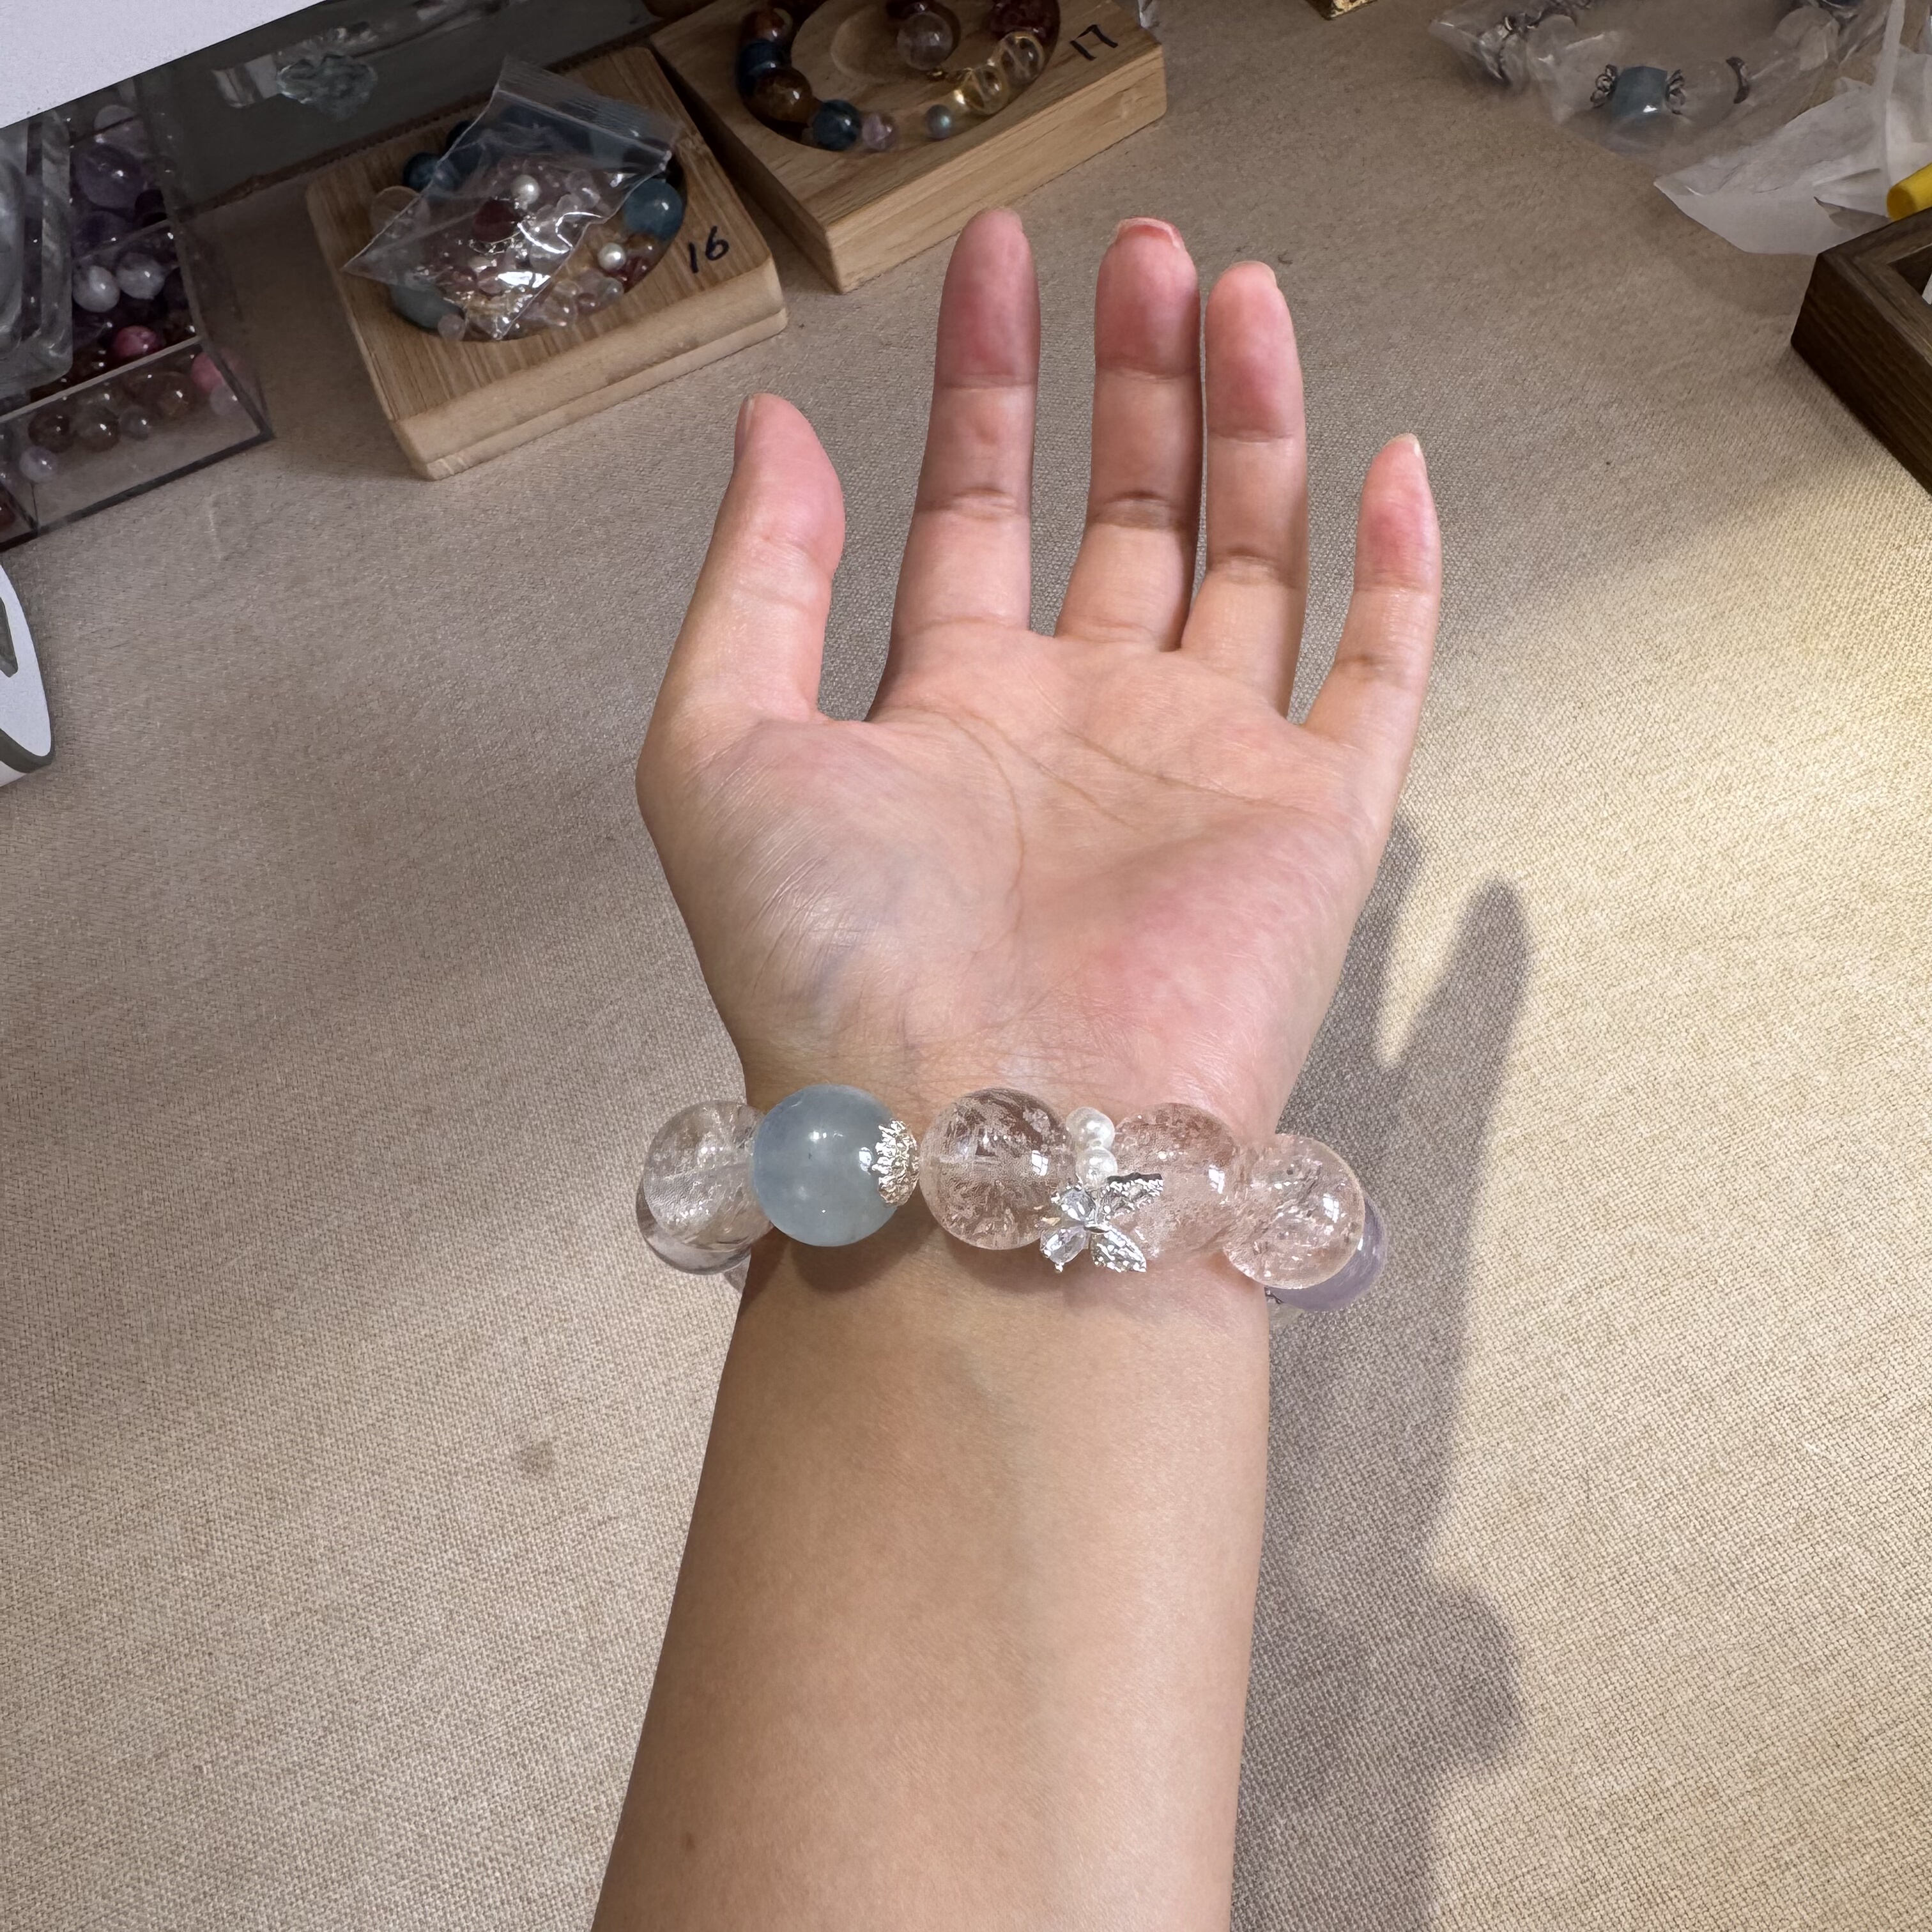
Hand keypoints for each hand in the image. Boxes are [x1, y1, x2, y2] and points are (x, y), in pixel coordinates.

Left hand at [638, 211, 1439, 1141]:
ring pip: (1248, 559)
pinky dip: (1399, 572)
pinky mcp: (1313, 825)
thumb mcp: (720, 752)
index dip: (985, 381)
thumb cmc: (834, 970)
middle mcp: (1079, 727)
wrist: (981, 1145)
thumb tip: (769, 433)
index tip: (996, 256)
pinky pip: (1377, 674)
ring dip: (1250, 426)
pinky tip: (1390, 462)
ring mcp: (1202, 770)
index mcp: (947, 709)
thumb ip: (754, 586)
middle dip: (1134, 377)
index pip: (975, 504)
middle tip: (1150, 248)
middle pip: (1123, 512)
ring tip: (1244, 292)